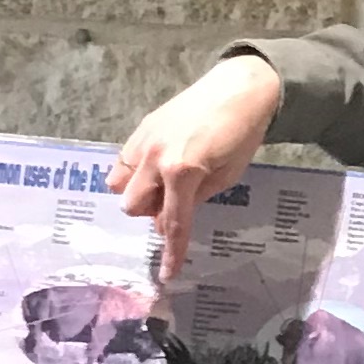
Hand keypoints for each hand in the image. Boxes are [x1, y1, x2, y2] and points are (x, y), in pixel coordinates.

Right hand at [113, 57, 283, 280]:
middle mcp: (155, 158)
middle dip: (153, 213)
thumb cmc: (242, 135)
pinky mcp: (141, 128)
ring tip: (163, 185)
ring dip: (140, 194)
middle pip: (135, 207)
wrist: (239, 88)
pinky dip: (134, 173)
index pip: (172, 223)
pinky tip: (154, 168)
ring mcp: (144, 141)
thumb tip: (171, 218)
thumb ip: (195, 199)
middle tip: (175, 204)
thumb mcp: (227, 176)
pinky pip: (122, 162)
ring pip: (120, 186)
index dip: (171, 252)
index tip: (167, 274)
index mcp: (182, 172)